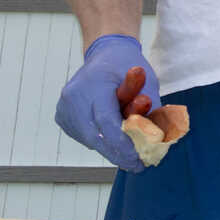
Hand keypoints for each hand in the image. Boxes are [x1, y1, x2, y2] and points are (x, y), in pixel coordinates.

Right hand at [54, 35, 160, 172]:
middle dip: (117, 154)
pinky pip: (82, 135)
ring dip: (108, 148)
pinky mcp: (62, 115)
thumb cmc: (130, 67)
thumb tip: (158, 141)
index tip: (137, 160)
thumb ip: (151, 110)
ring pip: (88, 139)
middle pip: (94, 136)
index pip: (106, 122)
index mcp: (94, 85)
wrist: (105, 52)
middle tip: (136, 167)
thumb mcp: (148, 82)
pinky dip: (98, 140)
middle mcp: (74, 96)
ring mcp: (64, 106)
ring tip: (128, 154)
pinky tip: (111, 137)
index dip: (122, 145)